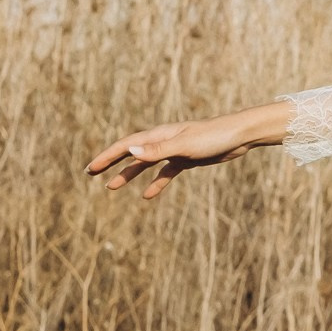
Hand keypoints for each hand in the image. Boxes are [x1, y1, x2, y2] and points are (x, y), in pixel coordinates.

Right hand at [87, 103, 293, 200]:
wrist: (240, 135)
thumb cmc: (214, 137)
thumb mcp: (184, 146)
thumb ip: (158, 149)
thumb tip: (130, 149)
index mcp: (160, 134)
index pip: (126, 144)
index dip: (107, 156)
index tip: (91, 168)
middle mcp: (165, 140)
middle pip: (132, 151)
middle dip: (111, 162)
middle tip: (92, 172)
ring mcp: (176, 149)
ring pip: (146, 163)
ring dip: (129, 173)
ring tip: (112, 187)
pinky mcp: (188, 159)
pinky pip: (166, 172)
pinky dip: (155, 182)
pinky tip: (147, 196)